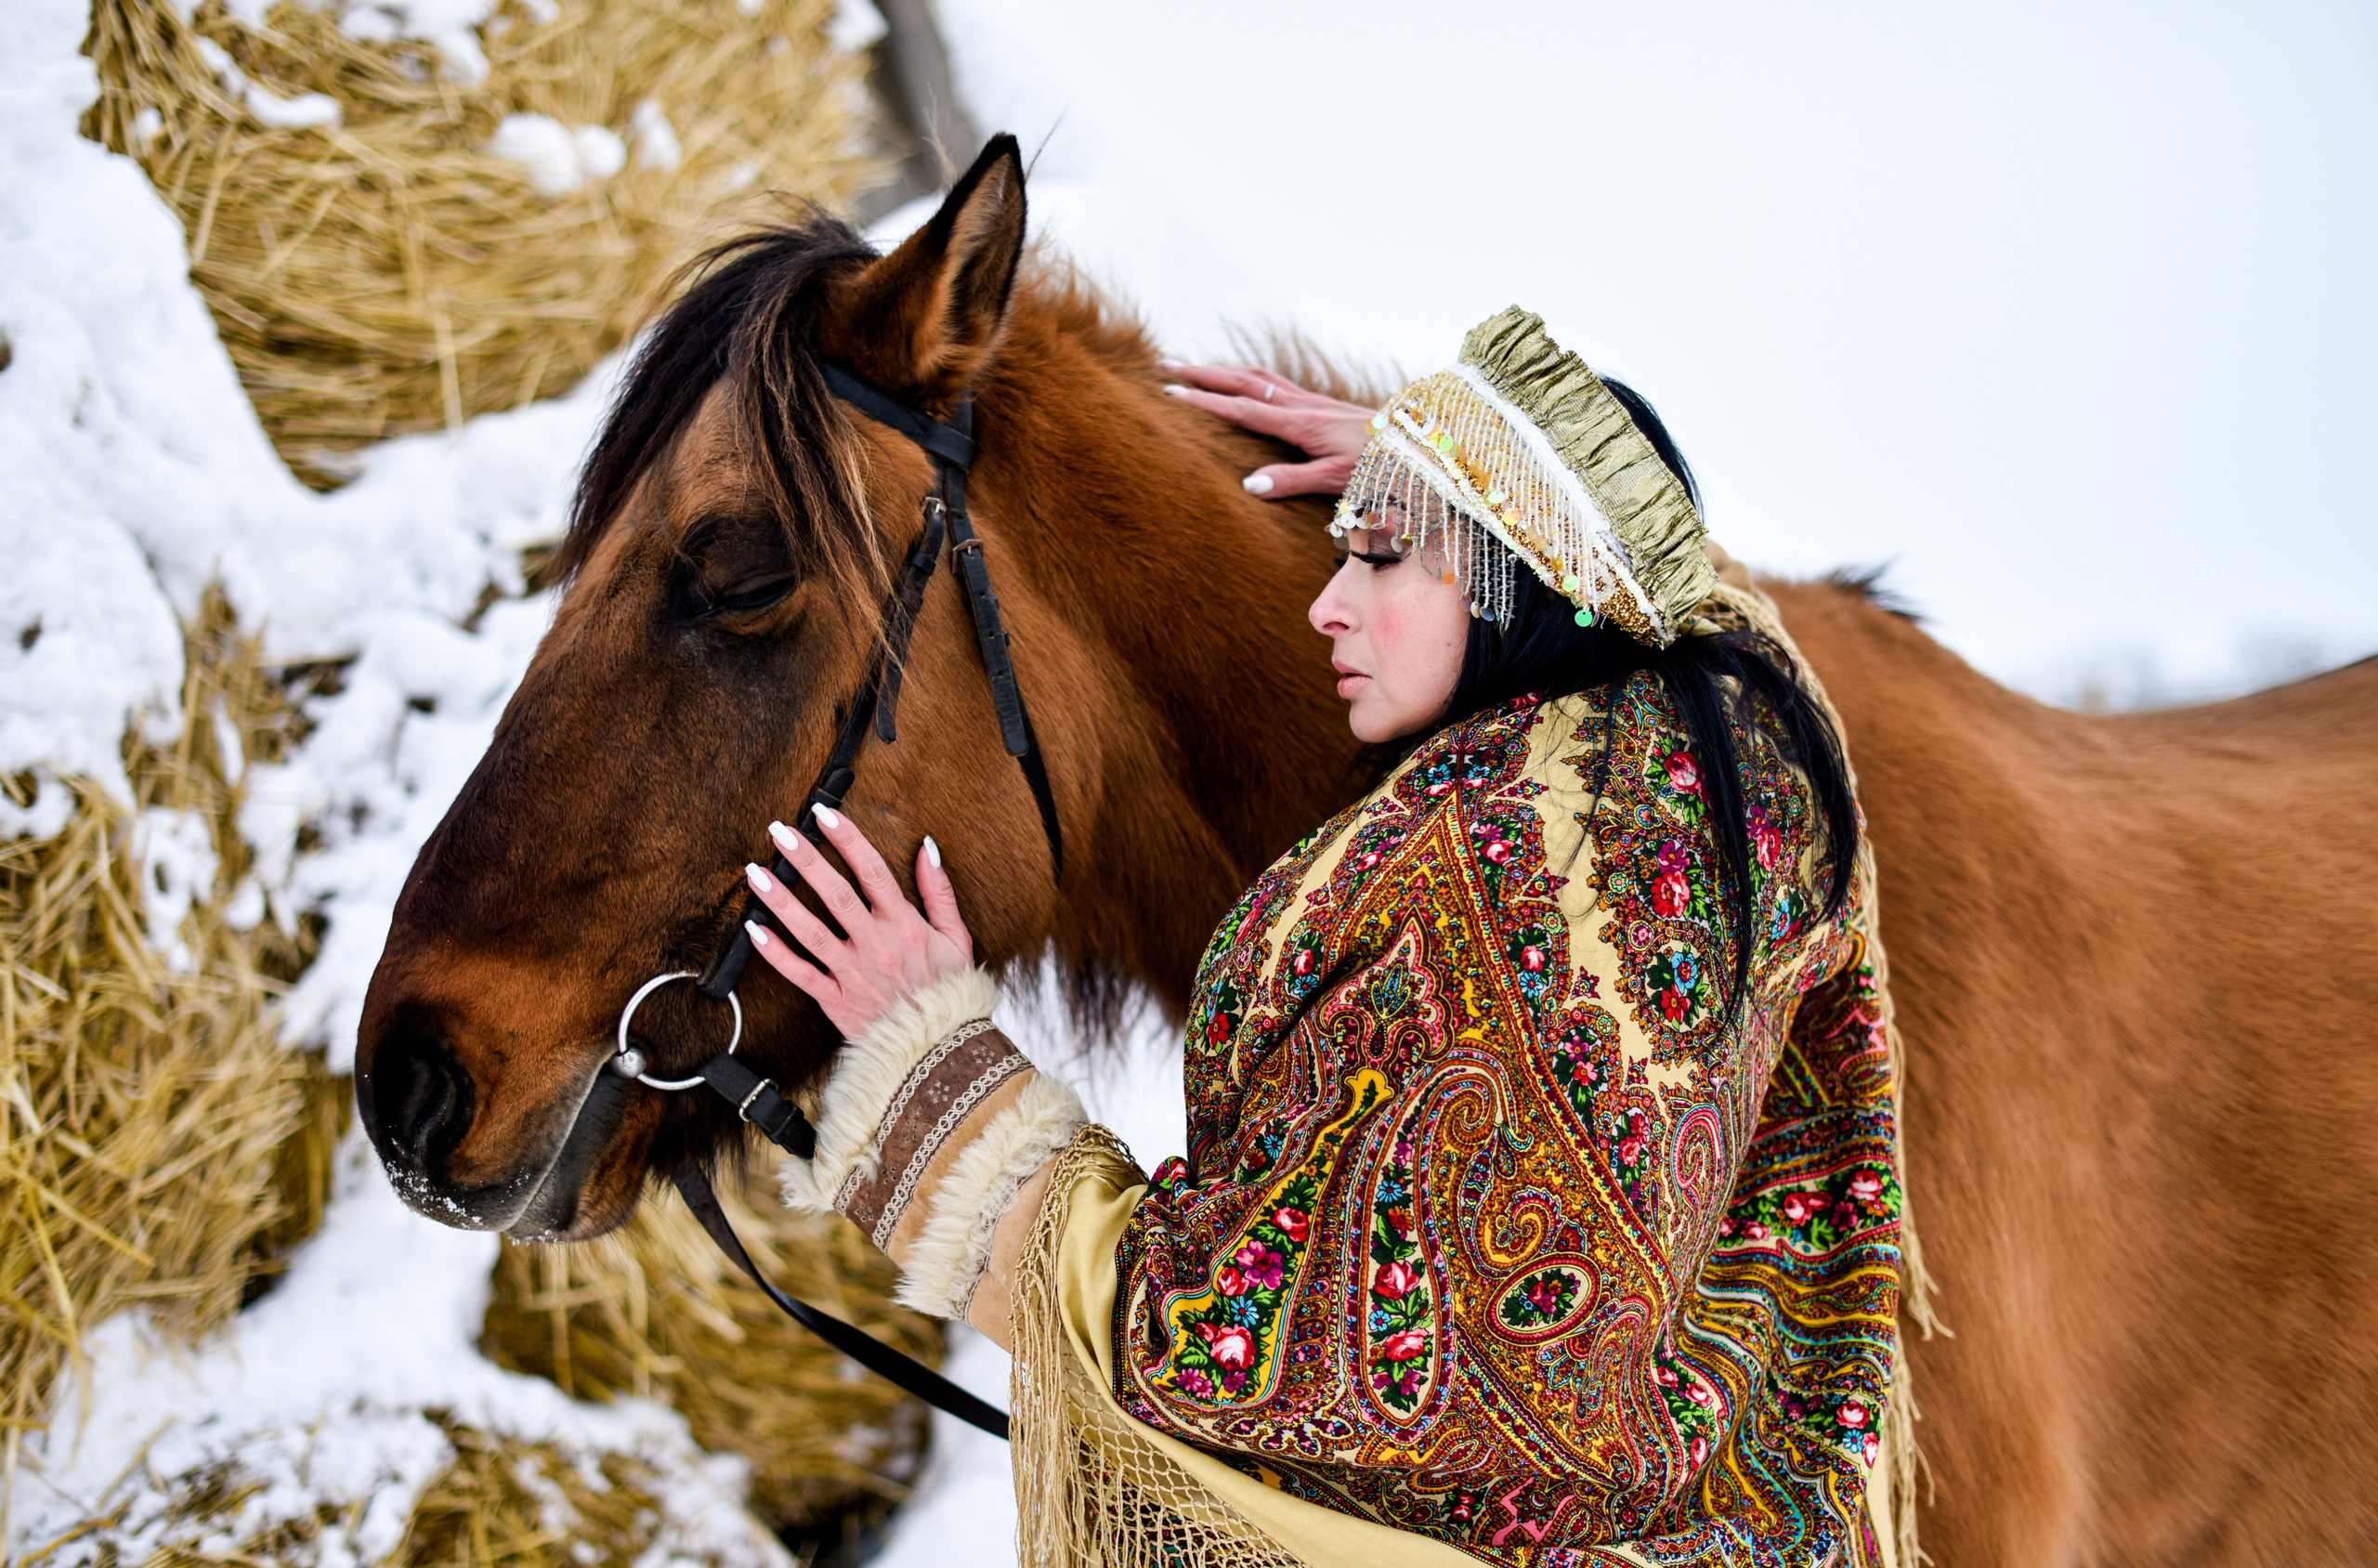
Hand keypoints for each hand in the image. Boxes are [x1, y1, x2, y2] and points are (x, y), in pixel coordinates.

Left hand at [742, 807, 974, 1039]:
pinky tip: (754, 930)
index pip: (873, 872)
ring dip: (781, 901)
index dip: (847, 840)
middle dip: (807, 860)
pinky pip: (800, 975)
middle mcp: (876, 946)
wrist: (941, 1049)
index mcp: (905, 926)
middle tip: (781, 832)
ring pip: (811, 931)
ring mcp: (854, 974)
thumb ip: (939, 891)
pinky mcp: (837, 1001)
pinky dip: (775, 954)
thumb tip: (926, 848)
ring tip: (756, 873)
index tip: (824, 816)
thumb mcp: (956, 937)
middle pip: (836, 895)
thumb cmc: (950, 990)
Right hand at [1161, 364, 1376, 499]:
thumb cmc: (1380, 465)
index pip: (1243, 410)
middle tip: (1167, 367)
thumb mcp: (1337, 479)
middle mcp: (1303, 407)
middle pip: (1244, 382)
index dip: (1205, 402)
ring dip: (1224, 371)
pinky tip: (1243, 382)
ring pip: (1259, 378)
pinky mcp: (1322, 406)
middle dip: (1204, 374)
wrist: (1420, 443)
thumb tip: (1249, 483)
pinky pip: (1276, 383)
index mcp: (1301, 424)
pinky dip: (1249, 377)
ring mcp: (1312, 403)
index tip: (1172, 394)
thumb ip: (1293, 480)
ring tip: (1194, 369)